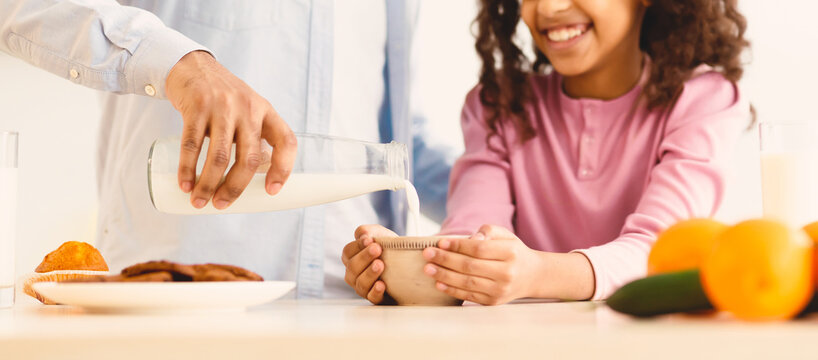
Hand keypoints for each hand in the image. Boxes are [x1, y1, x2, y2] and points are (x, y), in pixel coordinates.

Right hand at [165, 50, 296, 209]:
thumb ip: (253, 138)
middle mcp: (248, 108)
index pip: (286, 141)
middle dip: (235, 187)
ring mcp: (222, 107)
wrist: (193, 67)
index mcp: (266, 112)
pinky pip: (192, 145)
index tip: (271, 191)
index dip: (284, 168)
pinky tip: (186, 184)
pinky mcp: (197, 107)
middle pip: (249, 158)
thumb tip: (250, 181)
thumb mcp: (247, 110)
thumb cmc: (223, 98)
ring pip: (219, 156)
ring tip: (200, 201)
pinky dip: (188, 169)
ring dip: (209, 184)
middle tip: (222, 204)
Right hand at [341, 225, 397, 303]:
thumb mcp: (381, 235)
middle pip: (352, 267)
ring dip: (370, 273)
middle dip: (364, 257)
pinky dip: (376, 291)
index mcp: (352, 258)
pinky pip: (372, 297)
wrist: (407, 265)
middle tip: (377, 249)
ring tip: (380, 265)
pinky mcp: (376, 298)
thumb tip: (362, 234)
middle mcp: (354, 274)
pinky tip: (382, 284)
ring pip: (361, 283)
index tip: (369, 240)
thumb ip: (369, 231)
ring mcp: (364, 287)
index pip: (348, 252)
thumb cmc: (389, 250)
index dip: (357, 246)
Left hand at [422, 225, 545, 304]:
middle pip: (470, 266)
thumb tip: (470, 237)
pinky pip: (468, 296)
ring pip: (467, 283)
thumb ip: (488, 231)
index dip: (458, 246)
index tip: (441, 242)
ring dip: (444, 275)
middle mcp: (506, 273)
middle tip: (428, 254)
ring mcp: (500, 290)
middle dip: (445, 260)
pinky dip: (452, 290)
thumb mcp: (506, 235)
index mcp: (510, 253)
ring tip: (428, 268)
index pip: (479, 249)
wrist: (532, 276)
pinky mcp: (493, 302)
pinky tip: (439, 283)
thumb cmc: (513, 252)